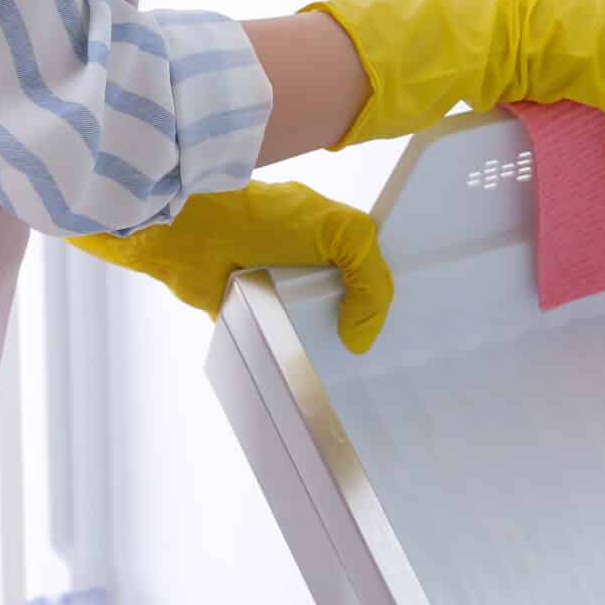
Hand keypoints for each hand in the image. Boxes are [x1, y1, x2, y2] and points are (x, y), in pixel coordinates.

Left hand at [69, 181, 396, 352]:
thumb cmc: (265, 219)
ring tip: (350, 385)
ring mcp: (278, 290)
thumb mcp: (339, 232)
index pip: (372, 271)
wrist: (193, 233)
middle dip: (362, 331)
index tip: (412, 333)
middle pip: (348, 306)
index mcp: (333, 237)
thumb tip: (361, 339)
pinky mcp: (250, 314)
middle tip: (387, 367)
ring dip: (325, 351)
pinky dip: (288, 360)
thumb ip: (370, 278)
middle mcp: (308, 264)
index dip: (386, 299)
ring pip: (314, 330)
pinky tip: (309, 382)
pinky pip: (277, 344)